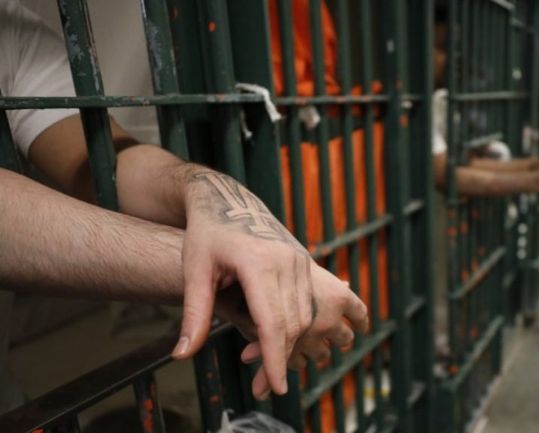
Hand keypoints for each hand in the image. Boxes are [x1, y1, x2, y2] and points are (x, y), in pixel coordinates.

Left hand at [172, 171, 368, 399]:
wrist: (229, 199)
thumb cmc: (207, 234)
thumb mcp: (194, 271)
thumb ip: (193, 314)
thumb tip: (182, 355)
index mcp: (259, 262)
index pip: (273, 322)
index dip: (275, 358)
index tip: (275, 387)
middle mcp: (287, 261)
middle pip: (293, 324)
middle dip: (281, 360)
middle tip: (264, 388)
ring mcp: (300, 260)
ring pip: (304, 316)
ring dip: (290, 345)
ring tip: (266, 368)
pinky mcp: (304, 262)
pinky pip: (306, 304)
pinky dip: (295, 327)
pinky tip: (278, 341)